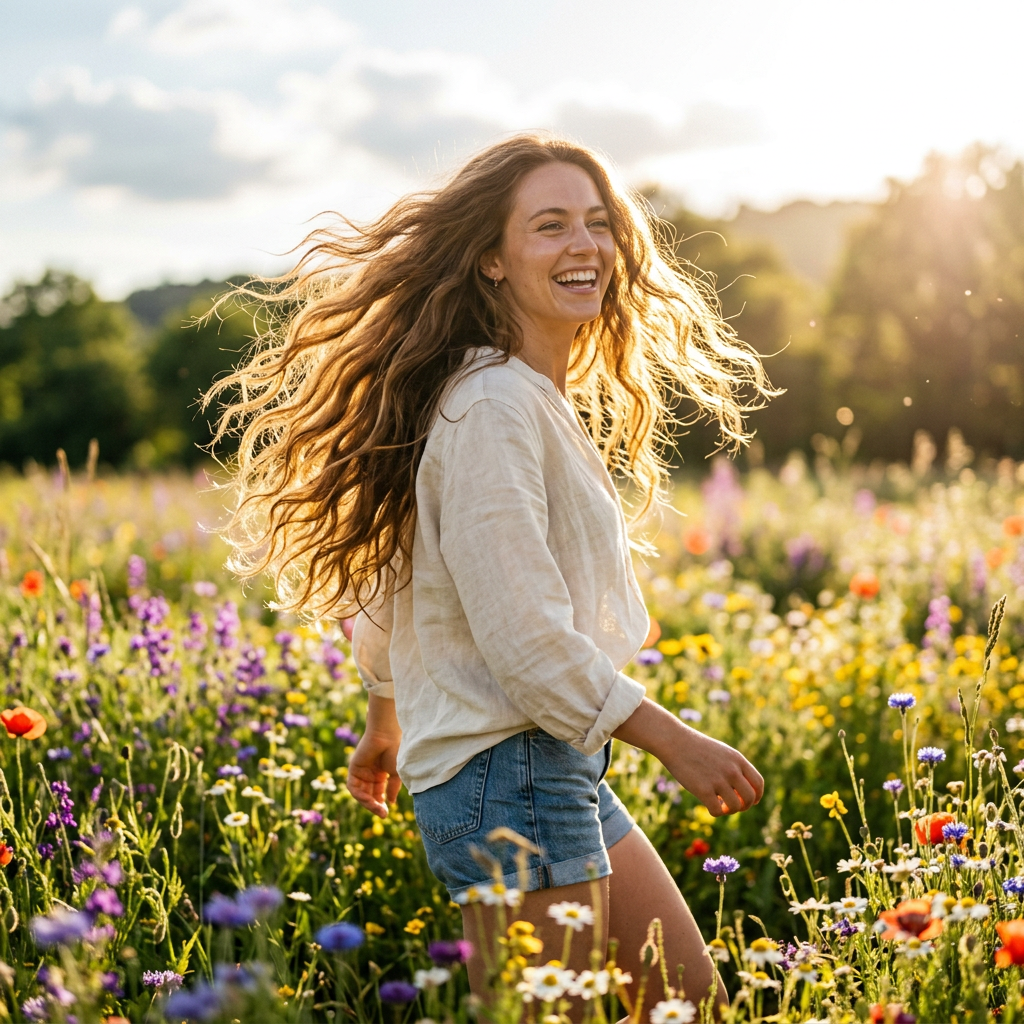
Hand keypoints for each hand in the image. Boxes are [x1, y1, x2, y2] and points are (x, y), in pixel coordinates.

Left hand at [346, 694, 402, 817]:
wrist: (386, 736)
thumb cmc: (395, 751)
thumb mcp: (396, 773)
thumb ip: (392, 788)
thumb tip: (390, 803)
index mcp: (380, 774)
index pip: (378, 794)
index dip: (381, 804)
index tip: (387, 813)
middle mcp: (370, 774)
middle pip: (369, 795)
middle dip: (375, 806)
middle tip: (383, 814)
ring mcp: (361, 772)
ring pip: (361, 794)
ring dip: (368, 803)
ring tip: (378, 808)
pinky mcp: (353, 769)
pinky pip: (353, 788)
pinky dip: (360, 796)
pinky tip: (369, 800)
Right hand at [613, 697, 762, 816]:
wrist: (674, 741)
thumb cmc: (696, 747)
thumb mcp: (721, 752)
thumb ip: (734, 767)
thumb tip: (742, 789)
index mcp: (737, 759)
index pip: (758, 783)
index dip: (757, 796)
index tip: (751, 801)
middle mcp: (731, 770)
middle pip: (749, 798)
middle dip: (744, 806)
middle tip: (733, 806)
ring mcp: (718, 780)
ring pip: (735, 807)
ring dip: (729, 810)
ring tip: (720, 805)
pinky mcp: (703, 789)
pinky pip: (717, 811)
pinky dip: (716, 812)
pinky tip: (709, 805)